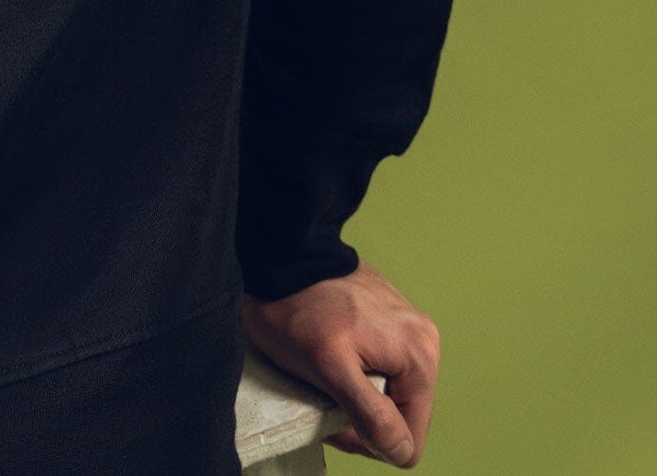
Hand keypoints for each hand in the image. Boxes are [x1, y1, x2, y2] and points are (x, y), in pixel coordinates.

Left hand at [240, 256, 439, 464]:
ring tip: (325, 369)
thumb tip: (401, 450)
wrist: (281, 253)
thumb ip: (371, 415)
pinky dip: (354, 368)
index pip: (407, 441)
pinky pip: (379, 363)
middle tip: (324, 393)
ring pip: (387, 392)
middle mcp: (422, 340)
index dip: (367, 440)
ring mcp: (405, 325)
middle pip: (399, 417)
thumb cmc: (296, 308)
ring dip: (356, 393)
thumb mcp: (328, 369)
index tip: (333, 414)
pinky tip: (330, 351)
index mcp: (420, 357)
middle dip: (361, 416)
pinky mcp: (386, 316)